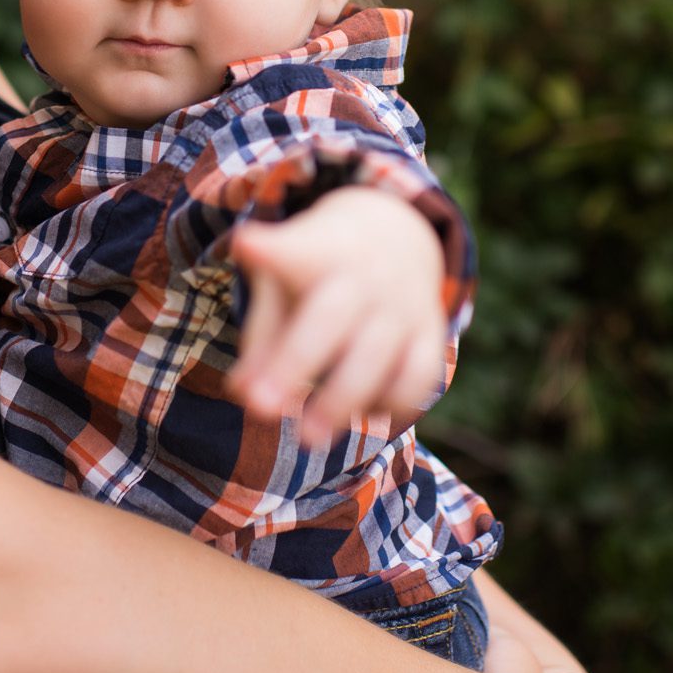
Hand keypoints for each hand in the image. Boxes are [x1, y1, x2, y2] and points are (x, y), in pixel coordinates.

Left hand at [225, 185, 448, 447]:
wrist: (395, 233)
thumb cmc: (320, 268)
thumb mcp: (285, 284)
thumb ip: (262, 337)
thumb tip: (242, 394)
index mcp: (318, 251)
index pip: (294, 251)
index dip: (269, 250)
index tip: (246, 243)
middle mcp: (364, 276)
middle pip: (329, 317)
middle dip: (294, 364)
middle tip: (259, 408)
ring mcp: (401, 305)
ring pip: (377, 356)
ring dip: (342, 402)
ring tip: (308, 438)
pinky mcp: (430, 334)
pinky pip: (418, 377)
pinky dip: (393, 405)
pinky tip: (363, 417)